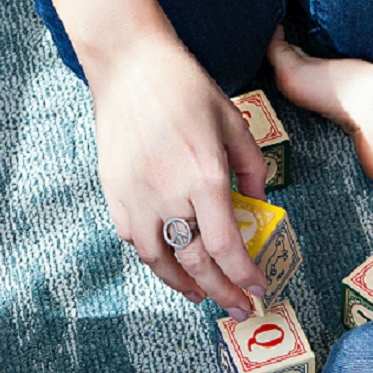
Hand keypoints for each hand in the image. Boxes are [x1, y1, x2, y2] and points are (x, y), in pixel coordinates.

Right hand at [85, 32, 269, 316]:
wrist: (129, 65)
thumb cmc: (185, 88)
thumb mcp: (233, 123)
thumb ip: (252, 169)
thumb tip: (259, 207)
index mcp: (204, 176)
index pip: (226, 246)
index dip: (243, 275)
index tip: (257, 290)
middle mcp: (168, 194)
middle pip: (196, 263)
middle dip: (222, 292)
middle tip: (238, 308)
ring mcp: (136, 196)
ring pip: (160, 261)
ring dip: (183, 285)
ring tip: (202, 294)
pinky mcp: (114, 193)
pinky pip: (135, 240)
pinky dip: (155, 258)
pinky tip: (170, 261)